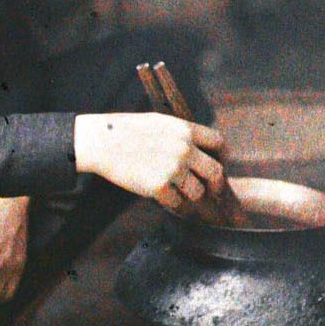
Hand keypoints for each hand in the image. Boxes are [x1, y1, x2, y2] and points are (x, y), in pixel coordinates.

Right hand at [73, 112, 229, 217]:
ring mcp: (172, 168)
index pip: (218, 143)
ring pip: (197, 192)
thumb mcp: (160, 122)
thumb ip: (182, 135)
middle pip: (215, 172)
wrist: (103, 142)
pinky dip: (170, 202)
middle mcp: (184, 149)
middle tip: (211, 190)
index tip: (217, 163)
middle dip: (215, 184)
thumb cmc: (127, 131)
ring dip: (189, 195)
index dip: (221, 155)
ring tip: (177, 191)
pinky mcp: (159, 186)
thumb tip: (199, 150)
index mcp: (184, 130)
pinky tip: (161, 195)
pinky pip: (176, 202)